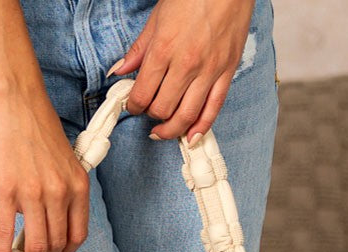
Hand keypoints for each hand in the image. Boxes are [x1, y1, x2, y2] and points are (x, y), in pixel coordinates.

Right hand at [0, 87, 89, 251]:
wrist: (16, 100)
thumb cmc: (37, 127)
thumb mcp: (64, 162)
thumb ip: (62, 192)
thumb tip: (47, 221)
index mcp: (77, 187)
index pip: (76, 236)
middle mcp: (59, 194)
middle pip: (54, 246)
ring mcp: (32, 195)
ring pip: (34, 246)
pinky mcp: (6, 192)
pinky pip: (5, 235)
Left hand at [108, 0, 254, 144]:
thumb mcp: (157, 18)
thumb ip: (139, 49)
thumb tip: (120, 70)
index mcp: (164, 50)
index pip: (142, 94)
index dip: (134, 105)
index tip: (133, 104)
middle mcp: (186, 65)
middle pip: (163, 109)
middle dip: (151, 116)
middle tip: (148, 112)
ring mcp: (209, 71)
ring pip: (186, 116)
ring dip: (171, 130)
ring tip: (162, 132)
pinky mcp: (227, 73)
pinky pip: (213, 110)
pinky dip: (200, 128)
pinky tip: (190, 137)